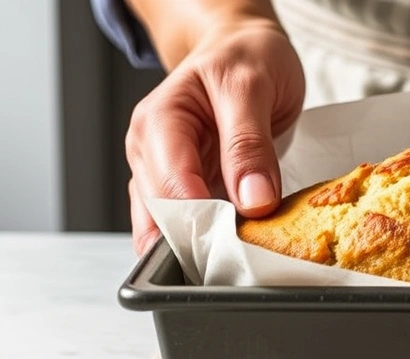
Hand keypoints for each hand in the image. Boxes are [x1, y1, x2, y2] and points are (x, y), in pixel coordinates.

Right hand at [125, 17, 304, 254]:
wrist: (245, 48)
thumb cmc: (245, 58)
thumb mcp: (251, 87)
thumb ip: (249, 144)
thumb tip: (252, 200)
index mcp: (158, 123)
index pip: (172, 187)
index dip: (206, 218)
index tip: (243, 236)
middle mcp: (151, 152)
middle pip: (165, 215)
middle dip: (204, 237)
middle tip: (247, 252)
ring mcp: (164, 173)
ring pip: (171, 228)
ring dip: (205, 245)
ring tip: (241, 254)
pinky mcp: (187, 188)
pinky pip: (190, 224)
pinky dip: (211, 239)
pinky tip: (234, 247)